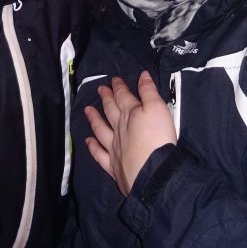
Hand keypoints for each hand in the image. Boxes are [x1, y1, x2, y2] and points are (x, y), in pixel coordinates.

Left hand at [84, 71, 176, 195]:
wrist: (153, 172)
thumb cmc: (158, 139)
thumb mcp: (158, 109)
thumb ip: (149, 92)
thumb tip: (142, 75)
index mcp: (131, 113)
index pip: (123, 96)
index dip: (119, 87)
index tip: (114, 79)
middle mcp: (119, 128)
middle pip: (110, 110)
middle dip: (106, 98)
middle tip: (101, 89)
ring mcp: (114, 147)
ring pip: (101, 129)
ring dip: (94, 118)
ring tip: (88, 110)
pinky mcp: (113, 166)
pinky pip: (99, 154)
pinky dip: (93, 147)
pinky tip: (88, 142)